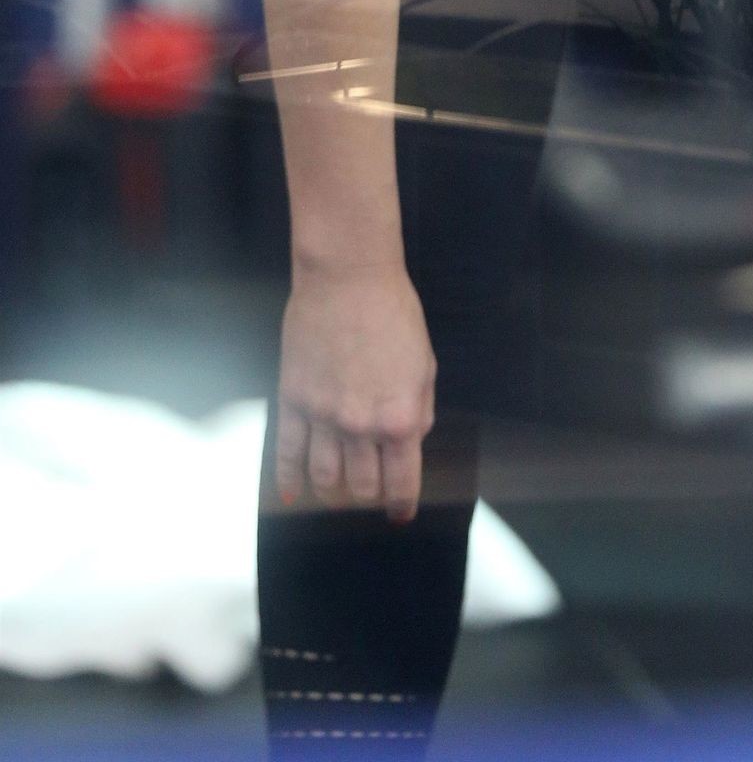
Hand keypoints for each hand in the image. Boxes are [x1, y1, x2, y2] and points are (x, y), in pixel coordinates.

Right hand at [275, 262, 436, 522]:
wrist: (349, 279)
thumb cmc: (394, 314)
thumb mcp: (424, 365)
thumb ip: (418, 411)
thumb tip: (409, 443)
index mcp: (400, 418)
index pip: (401, 481)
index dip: (401, 504)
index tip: (400, 514)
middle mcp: (360, 426)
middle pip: (361, 486)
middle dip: (368, 496)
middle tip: (370, 494)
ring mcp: (322, 416)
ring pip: (324, 477)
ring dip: (333, 492)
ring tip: (338, 491)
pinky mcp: (293, 400)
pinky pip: (287, 453)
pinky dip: (289, 481)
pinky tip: (294, 496)